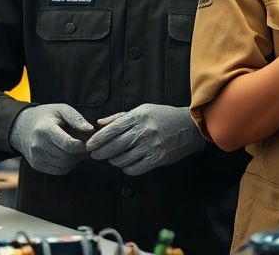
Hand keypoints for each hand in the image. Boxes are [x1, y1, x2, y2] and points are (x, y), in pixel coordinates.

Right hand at [10, 104, 93, 175]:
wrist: (22, 127)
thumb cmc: (46, 116)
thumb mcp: (61, 109)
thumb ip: (76, 119)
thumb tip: (91, 130)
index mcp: (44, 129)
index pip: (66, 144)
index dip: (80, 145)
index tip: (88, 142)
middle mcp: (38, 146)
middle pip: (67, 156)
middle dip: (79, 151)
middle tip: (84, 143)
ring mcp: (36, 157)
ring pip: (64, 165)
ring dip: (74, 158)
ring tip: (75, 147)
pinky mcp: (37, 165)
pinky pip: (59, 170)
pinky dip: (67, 164)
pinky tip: (67, 154)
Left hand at [86, 104, 204, 175]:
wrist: (189, 127)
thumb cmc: (164, 117)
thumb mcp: (143, 110)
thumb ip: (120, 117)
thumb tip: (99, 124)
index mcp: (138, 117)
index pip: (111, 130)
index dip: (98, 140)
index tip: (89, 145)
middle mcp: (143, 131)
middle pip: (114, 146)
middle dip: (101, 152)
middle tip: (95, 155)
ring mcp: (151, 146)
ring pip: (123, 159)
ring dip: (114, 161)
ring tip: (113, 159)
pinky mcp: (157, 159)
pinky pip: (135, 169)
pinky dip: (127, 169)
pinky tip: (127, 165)